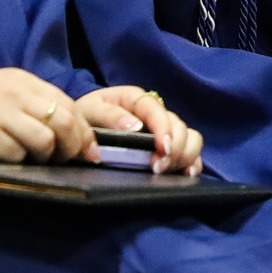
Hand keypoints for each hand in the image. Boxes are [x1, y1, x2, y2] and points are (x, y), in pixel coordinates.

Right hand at [0, 68, 95, 163]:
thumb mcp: (7, 91)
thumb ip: (37, 104)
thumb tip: (75, 135)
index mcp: (24, 81)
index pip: (69, 105)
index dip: (84, 132)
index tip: (89, 151)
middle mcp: (15, 94)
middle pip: (63, 122)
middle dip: (72, 146)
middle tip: (66, 160)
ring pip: (43, 141)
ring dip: (45, 157)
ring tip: (34, 160)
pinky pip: (15, 155)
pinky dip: (18, 162)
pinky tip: (6, 158)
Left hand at [77, 85, 202, 175]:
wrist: (79, 131)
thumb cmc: (84, 119)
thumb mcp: (89, 112)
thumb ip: (109, 116)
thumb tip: (134, 126)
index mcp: (135, 99)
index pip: (156, 109)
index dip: (163, 128)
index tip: (162, 148)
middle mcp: (154, 113)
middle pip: (178, 126)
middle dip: (174, 147)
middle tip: (157, 168)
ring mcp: (163, 131)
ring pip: (190, 137)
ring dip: (185, 154)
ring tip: (168, 170)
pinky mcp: (168, 148)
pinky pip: (191, 152)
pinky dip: (193, 162)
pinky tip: (187, 173)